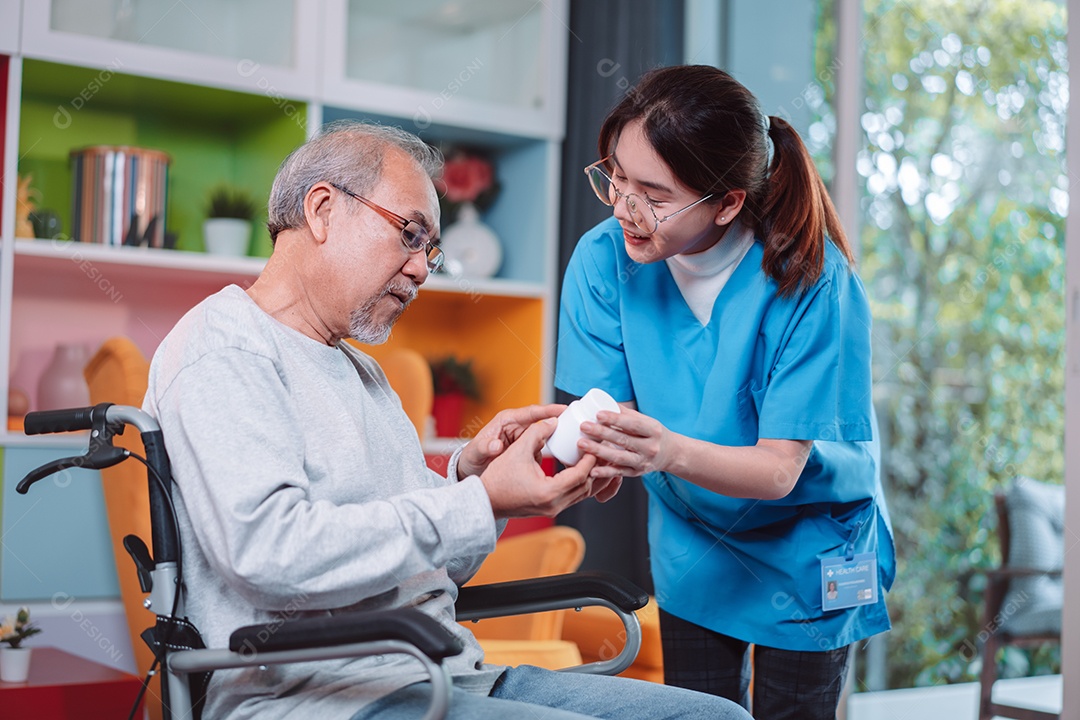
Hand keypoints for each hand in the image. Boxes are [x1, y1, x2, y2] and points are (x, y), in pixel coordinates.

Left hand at [457, 403, 564, 478]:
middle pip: (541, 422)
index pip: (531, 412)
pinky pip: (540, 448)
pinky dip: (545, 453)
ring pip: (543, 437)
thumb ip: (485, 448)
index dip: (548, 410)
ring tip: (566, 447)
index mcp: (506, 420)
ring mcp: (522, 438)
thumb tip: (497, 445)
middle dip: (556, 426)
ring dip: (552, 442)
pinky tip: (550, 462)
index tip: (563, 409)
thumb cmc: (472, 457)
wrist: (471, 470)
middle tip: (573, 430)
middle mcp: (516, 426)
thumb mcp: (476, 453)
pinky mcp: (525, 448)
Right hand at [480, 417, 599, 518]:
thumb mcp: (517, 451)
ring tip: (596, 460)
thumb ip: (537, 433)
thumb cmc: (498, 478)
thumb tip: (554, 421)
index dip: (590, 458)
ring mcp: (553, 509)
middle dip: (596, 468)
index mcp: (549, 492)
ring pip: (582, 495)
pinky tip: (581, 470)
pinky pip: (573, 497)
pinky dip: (580, 484)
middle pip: (587, 487)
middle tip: (600, 451)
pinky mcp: (549, 509)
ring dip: (591, 478)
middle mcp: (554, 505)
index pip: (580, 474)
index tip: (594, 444)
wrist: (484, 500)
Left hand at [577, 407, 674, 478]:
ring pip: (619, 457)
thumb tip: (603, 401)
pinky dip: (605, 472)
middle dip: (602, 433)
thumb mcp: (646, 421)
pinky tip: (592, 469)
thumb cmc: (653, 433)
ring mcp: (643, 462)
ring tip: (582, 444)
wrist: (671, 454)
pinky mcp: (636, 473)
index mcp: (653, 430)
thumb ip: (626, 413)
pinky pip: (619, 473)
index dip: (615, 419)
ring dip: (599, 451)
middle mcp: (650, 447)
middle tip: (584, 426)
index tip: (598, 414)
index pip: (633, 424)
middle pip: (623, 439)